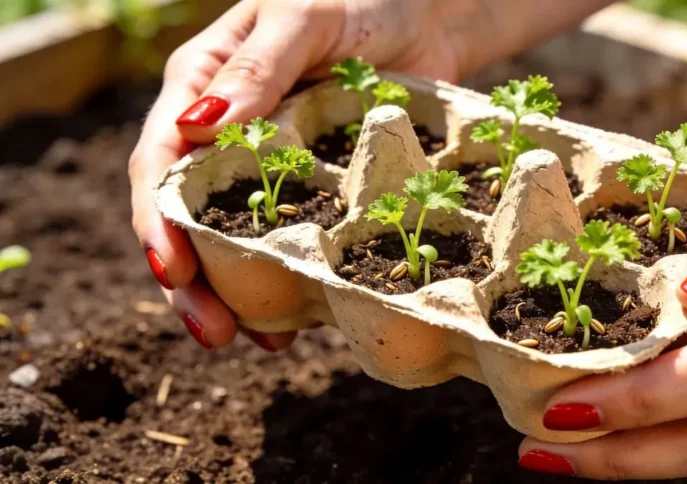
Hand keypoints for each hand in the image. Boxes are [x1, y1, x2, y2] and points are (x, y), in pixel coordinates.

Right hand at [129, 0, 610, 349]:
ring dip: (238, 296)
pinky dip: (287, 281)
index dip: (159, 221)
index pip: (161, 162)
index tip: (173, 270)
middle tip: (212, 333)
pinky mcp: (312, 190)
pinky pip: (288, 241)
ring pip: (233, 242)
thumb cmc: (359, 0)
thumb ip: (254, 70)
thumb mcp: (303, 20)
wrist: (426, 17)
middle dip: (193, 281)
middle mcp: (225, 138)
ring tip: (258, 342)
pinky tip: (298, 320)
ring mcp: (268, 169)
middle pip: (187, 217)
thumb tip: (196, 129)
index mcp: (201, 88)